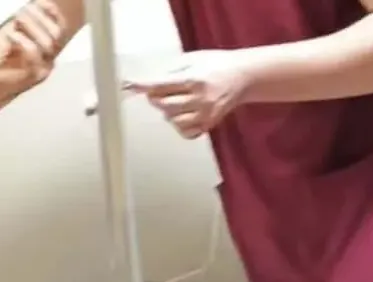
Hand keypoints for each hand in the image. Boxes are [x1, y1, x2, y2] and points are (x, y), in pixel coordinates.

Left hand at [0, 0, 65, 113]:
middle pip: (57, 32)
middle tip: (22, 11)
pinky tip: (10, 34)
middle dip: (40, 17)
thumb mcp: (9, 34)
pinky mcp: (34, 76)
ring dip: (32, 25)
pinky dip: (22, 39)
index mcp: (45, 48)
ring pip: (49, 42)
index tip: (38, 2)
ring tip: (16, 20)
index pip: (60, 26)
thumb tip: (29, 4)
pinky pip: (34, 53)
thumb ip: (21, 22)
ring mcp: (43, 68)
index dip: (52, 12)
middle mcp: (48, 59)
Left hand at [126, 50, 251, 138]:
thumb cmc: (216, 65)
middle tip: (159, 92)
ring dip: (168, 112)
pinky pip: (185, 132)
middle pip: (164, 105)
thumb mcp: (193, 59)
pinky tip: (184, 114)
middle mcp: (200, 98)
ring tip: (177, 101)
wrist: (244, 76)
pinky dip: (180, 125)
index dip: (143, 86)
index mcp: (195, 79)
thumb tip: (147, 82)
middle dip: (156, 98)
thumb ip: (170, 71)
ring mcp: (206, 114)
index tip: (129, 86)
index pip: (161, 86)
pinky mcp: (209, 124)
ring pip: (172, 120)